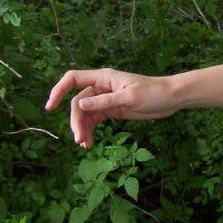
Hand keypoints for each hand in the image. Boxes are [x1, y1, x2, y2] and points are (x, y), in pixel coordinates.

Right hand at [45, 68, 174, 148]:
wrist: (171, 99)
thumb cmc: (154, 93)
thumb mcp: (129, 97)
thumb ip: (105, 102)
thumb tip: (80, 105)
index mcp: (103, 78)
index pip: (73, 80)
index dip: (59, 91)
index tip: (50, 107)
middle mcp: (101, 88)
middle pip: (78, 103)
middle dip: (76, 121)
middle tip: (79, 139)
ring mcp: (106, 100)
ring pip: (85, 114)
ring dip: (82, 129)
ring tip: (85, 145)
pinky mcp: (112, 111)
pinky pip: (95, 121)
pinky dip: (90, 131)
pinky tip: (89, 143)